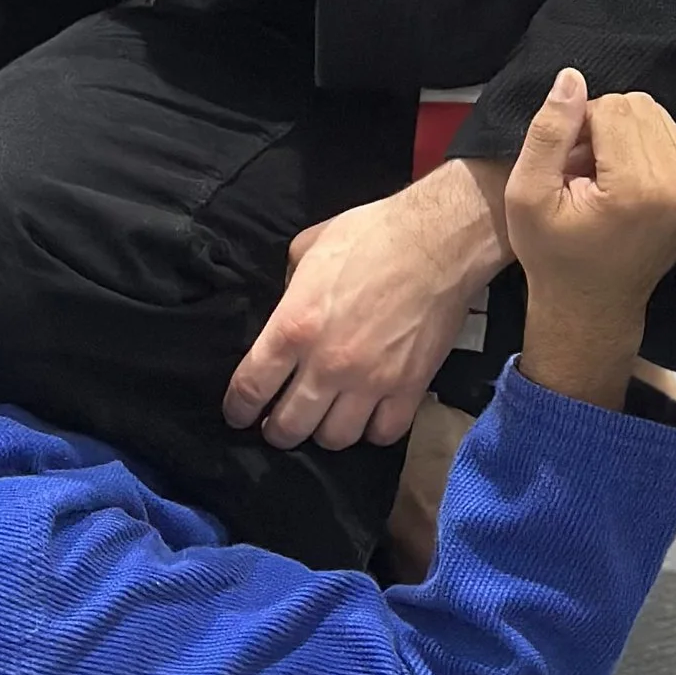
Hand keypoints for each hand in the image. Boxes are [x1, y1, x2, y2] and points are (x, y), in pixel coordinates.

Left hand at [224, 164, 501, 453]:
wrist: (437, 241)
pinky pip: (383, 433)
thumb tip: (288, 307)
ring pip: (335, 439)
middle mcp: (327, 364)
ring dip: (324, 432)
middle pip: (289, 427)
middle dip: (277, 430)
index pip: (251, 387)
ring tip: (325, 420)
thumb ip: (289, 286)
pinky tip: (368, 417)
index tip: (238, 414)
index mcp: (294, 327)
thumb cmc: (372, 235)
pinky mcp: (409, 388)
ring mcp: (370, 382)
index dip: (238, 408)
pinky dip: (372, 431)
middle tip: (279, 424)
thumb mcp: (308, 248)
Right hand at [506, 71, 675, 407]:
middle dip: (604, 128)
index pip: (611, 108)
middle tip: (584, 173)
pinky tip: (626, 183)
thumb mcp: (528, 194)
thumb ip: (549, 132)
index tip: (568, 168)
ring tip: (604, 178)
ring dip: (625, 136)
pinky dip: (646, 149)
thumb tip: (571, 77)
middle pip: (639, 106)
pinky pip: (674, 136)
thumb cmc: (553, 253)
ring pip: (657, 116)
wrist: (594, 304)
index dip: (579, 127)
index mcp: (640, 189)